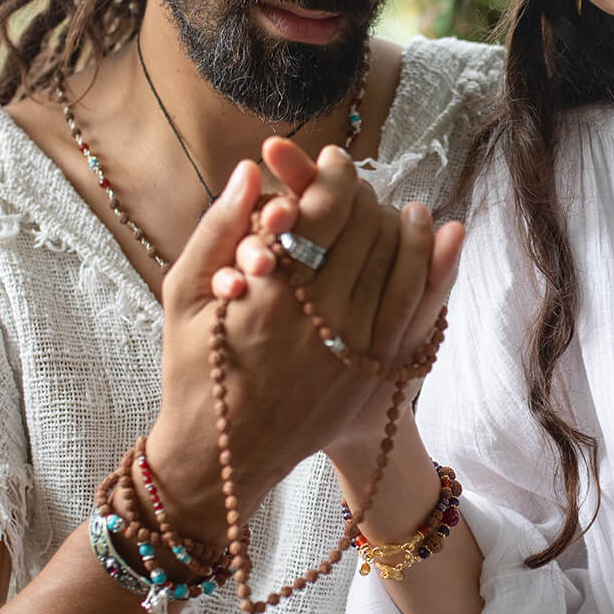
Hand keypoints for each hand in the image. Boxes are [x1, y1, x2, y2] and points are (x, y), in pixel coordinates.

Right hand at [141, 145, 458, 544]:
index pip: (322, 212)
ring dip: (407, 227)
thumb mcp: (183, 296)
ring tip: (406, 206)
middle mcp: (320, 319)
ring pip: (400, 266)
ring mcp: (355, 349)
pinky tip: (430, 242)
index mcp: (269, 294)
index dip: (332, 175)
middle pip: (365, 232)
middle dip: (365, 195)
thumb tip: (251, 171)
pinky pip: (414, 308)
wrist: (226, 456)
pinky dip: (428, 268)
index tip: (331, 158)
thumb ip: (218, 229)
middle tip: (358, 183)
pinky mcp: (374, 371)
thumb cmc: (197, 371)